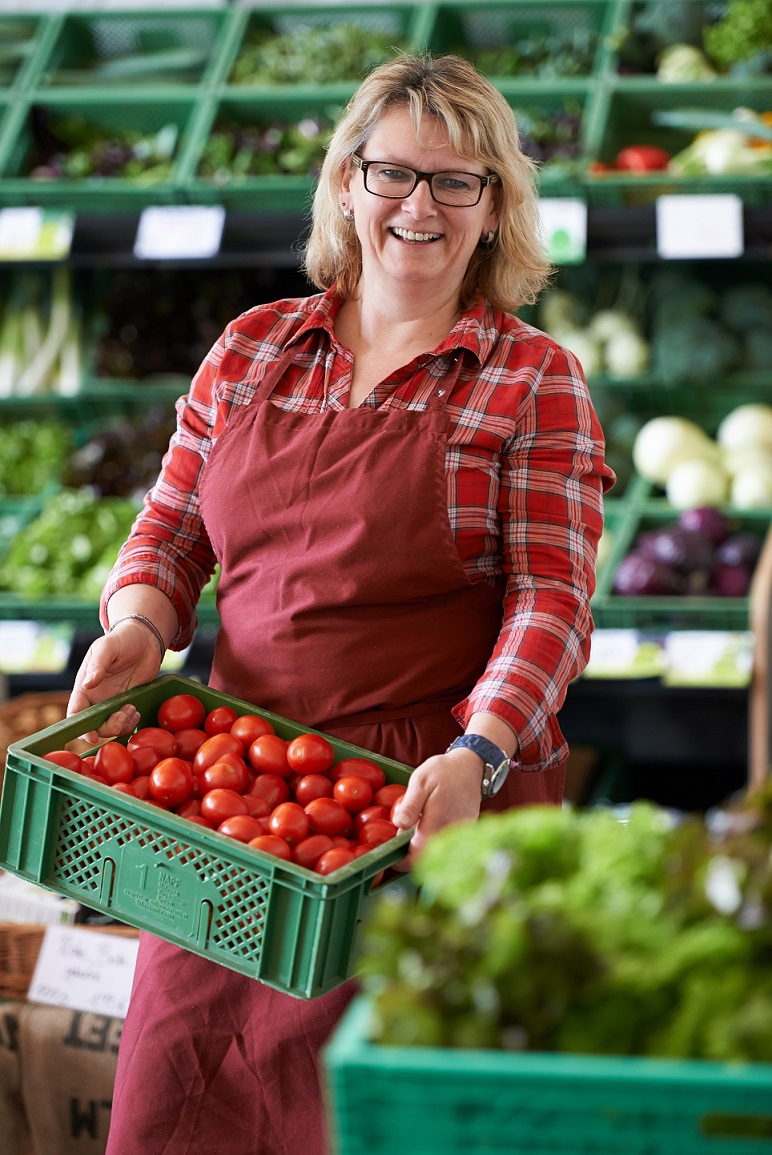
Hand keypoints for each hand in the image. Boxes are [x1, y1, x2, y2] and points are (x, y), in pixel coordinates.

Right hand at [68, 622, 162, 741]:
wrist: (145, 638)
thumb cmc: (121, 639)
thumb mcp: (107, 647)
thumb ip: (97, 665)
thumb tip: (88, 684)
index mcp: (85, 687)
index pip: (76, 712)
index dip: (81, 727)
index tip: (92, 736)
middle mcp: (96, 698)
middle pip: (94, 725)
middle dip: (108, 727)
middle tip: (123, 714)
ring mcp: (112, 702)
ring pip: (111, 727)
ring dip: (122, 724)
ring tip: (132, 708)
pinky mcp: (127, 703)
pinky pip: (125, 723)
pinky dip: (131, 722)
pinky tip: (136, 710)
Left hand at [390, 747, 482, 869]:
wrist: (471, 765)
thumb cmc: (444, 771)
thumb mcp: (420, 781)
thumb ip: (410, 805)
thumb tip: (399, 824)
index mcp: (436, 822)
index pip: (417, 856)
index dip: (402, 861)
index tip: (392, 855)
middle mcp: (450, 833)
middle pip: (427, 858)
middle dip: (411, 856)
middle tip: (400, 841)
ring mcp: (460, 833)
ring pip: (438, 852)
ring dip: (424, 849)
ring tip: (413, 833)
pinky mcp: (466, 830)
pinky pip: (448, 844)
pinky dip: (436, 841)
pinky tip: (430, 827)